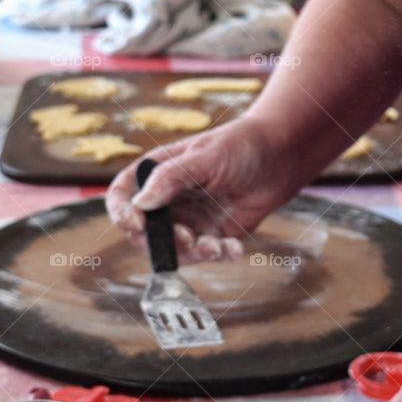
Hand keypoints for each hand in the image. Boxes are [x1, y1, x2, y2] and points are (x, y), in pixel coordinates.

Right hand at [105, 116, 288, 261]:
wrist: (280, 156)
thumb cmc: (240, 146)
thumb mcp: (204, 157)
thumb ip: (171, 179)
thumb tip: (140, 204)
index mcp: (156, 174)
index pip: (123, 196)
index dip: (121, 213)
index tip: (135, 224)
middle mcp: (168, 200)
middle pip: (144, 233)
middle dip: (161, 242)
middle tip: (187, 238)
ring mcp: (190, 220)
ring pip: (175, 250)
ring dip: (192, 254)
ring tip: (216, 246)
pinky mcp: (213, 234)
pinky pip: (206, 255)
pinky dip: (218, 256)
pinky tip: (233, 247)